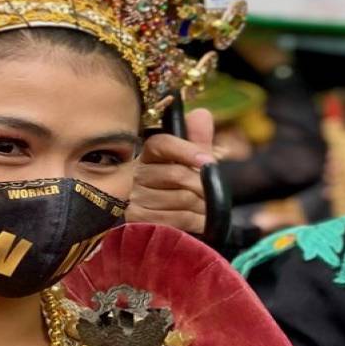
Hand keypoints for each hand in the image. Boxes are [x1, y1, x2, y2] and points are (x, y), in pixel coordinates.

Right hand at [128, 108, 215, 235]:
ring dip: (201, 205)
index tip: (209, 162)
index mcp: (148, 154)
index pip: (162, 144)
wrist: (168, 232)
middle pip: (177, 174)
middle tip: (210, 194)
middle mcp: (135, 173)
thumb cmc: (182, 192)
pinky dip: (195, 221)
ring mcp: (134, 198)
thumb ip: (198, 140)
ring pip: (180, 198)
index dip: (187, 150)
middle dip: (202, 186)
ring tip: (203, 208)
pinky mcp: (138, 221)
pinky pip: (176, 218)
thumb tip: (202, 113)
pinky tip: (199, 221)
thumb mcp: (192, 164)